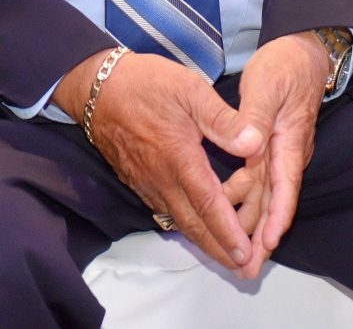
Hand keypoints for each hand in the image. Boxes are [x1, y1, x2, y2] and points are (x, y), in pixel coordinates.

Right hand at [55, 50, 262, 274]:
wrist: (98, 87)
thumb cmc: (147, 84)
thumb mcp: (190, 89)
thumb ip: (223, 119)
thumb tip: (255, 142)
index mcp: (180, 158)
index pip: (208, 204)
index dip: (228, 231)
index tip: (246, 253)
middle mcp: (162, 179)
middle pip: (193, 224)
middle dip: (219, 250)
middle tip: (243, 269)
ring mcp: (147, 182)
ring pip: (178, 221)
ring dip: (203, 242)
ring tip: (225, 258)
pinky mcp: (137, 180)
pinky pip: (164, 211)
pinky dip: (184, 226)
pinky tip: (194, 228)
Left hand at [220, 33, 327, 273]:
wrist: (302, 53)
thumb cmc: (284, 66)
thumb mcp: (267, 86)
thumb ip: (254, 116)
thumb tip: (249, 144)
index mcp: (288, 142)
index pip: (284, 187)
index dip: (276, 217)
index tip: (267, 243)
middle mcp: (286, 153)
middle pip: (274, 202)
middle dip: (262, 237)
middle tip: (247, 269)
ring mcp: (279, 152)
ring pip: (265, 195)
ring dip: (253, 225)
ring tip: (238, 256)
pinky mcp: (270, 148)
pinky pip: (259, 183)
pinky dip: (248, 203)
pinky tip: (233, 216)